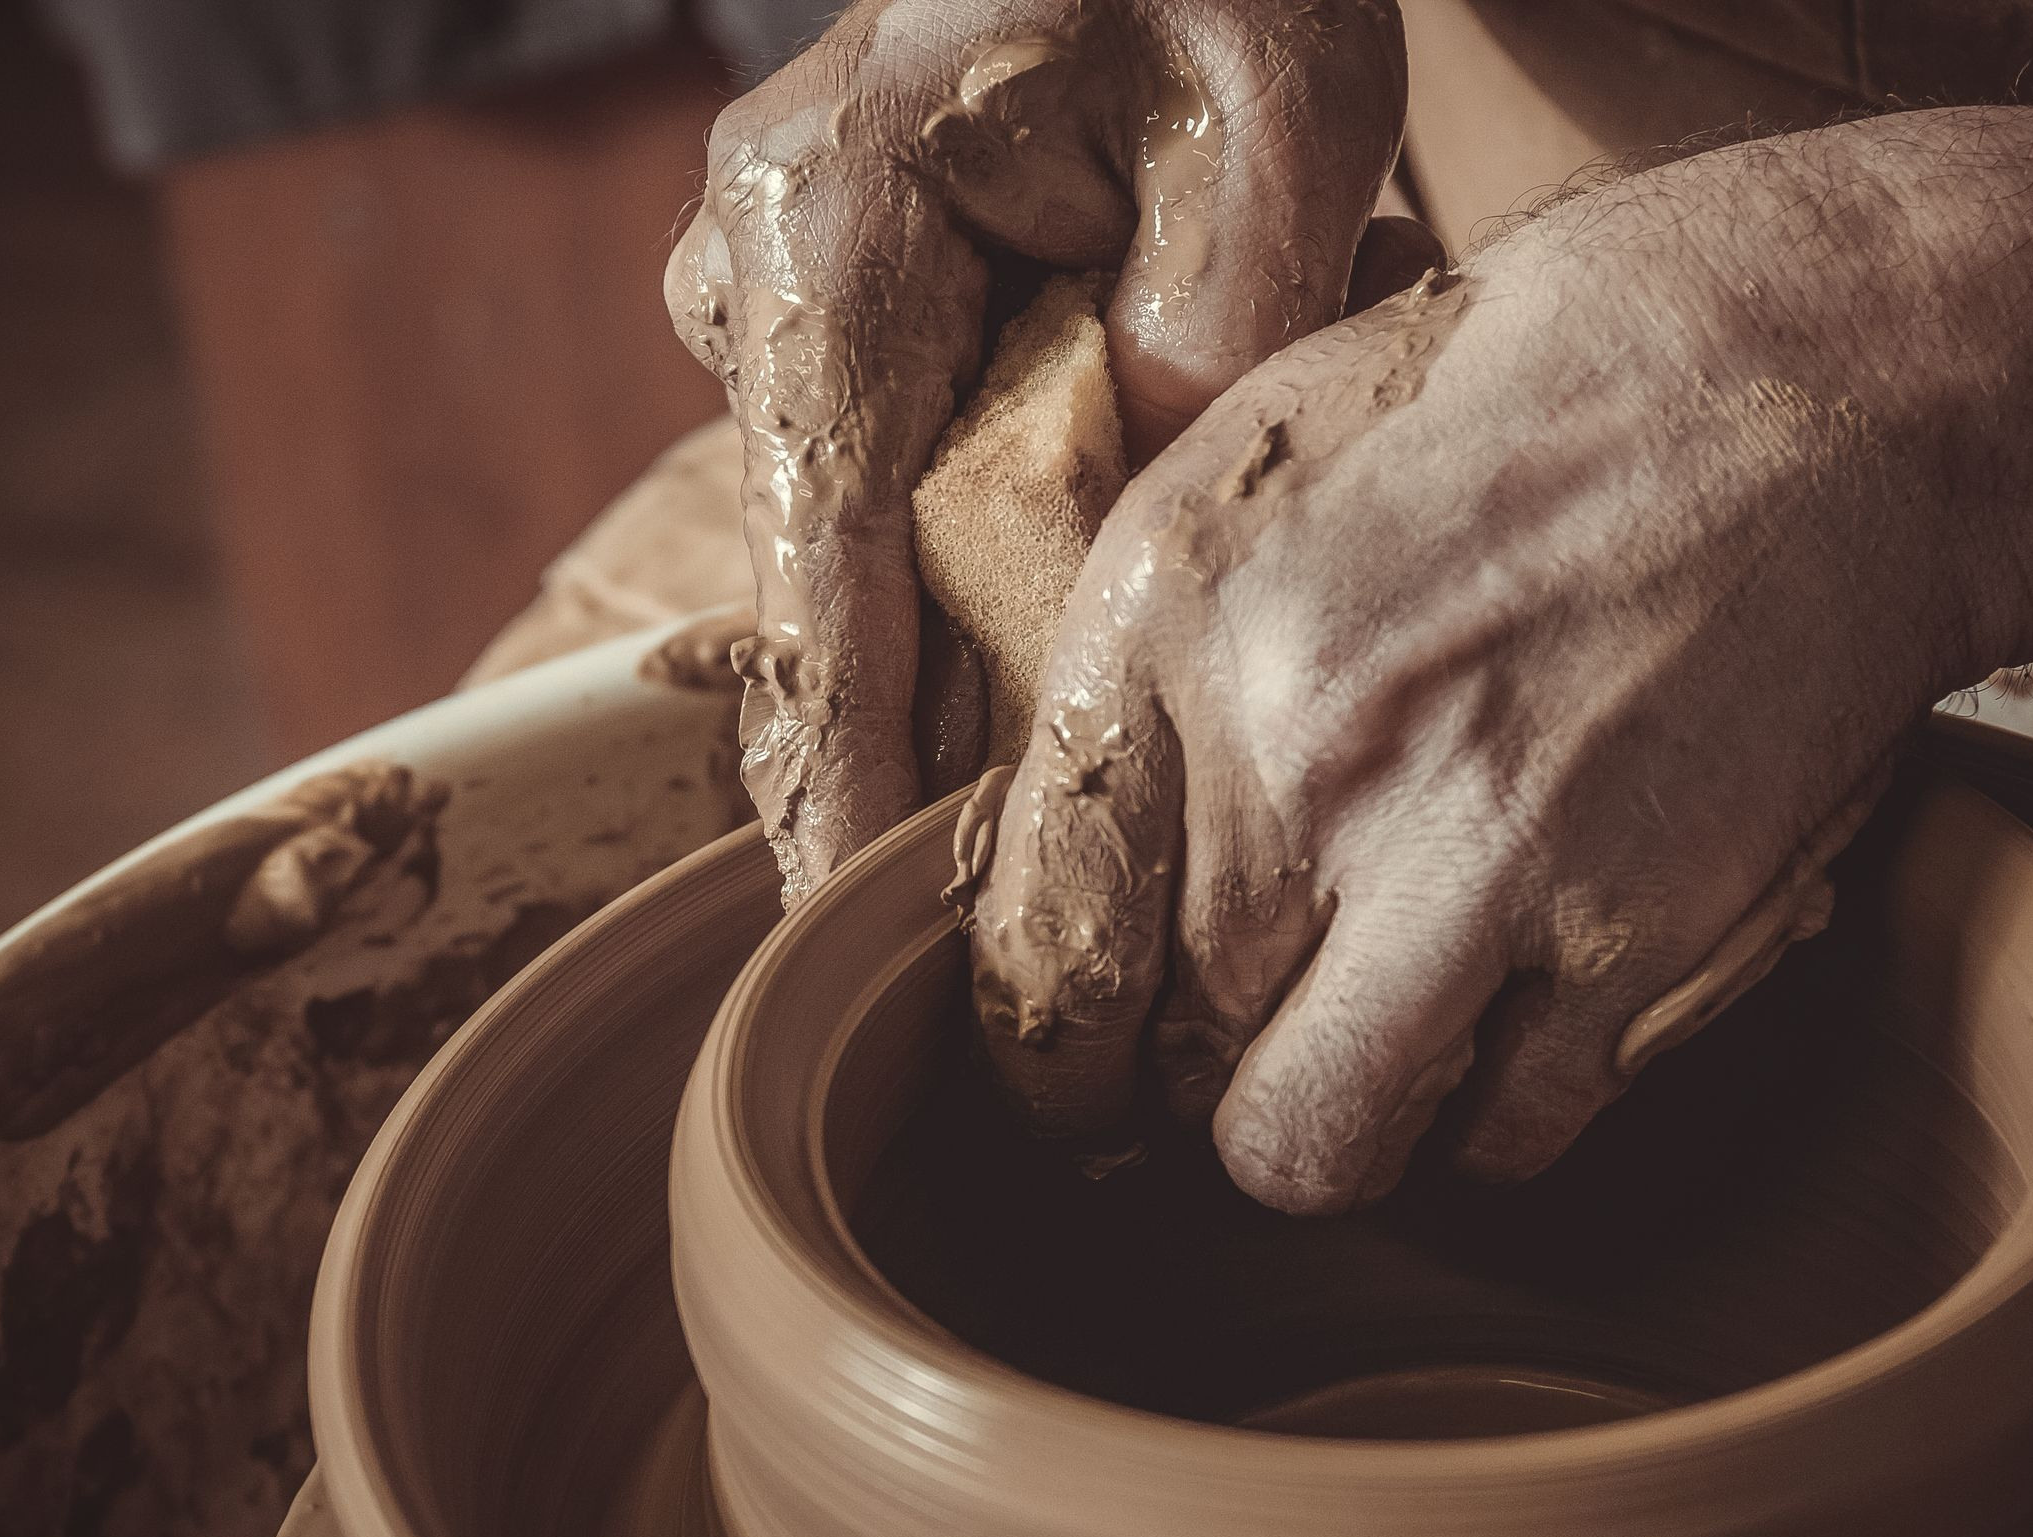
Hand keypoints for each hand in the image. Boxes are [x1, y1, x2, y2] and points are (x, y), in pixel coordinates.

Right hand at [663, 0, 1411, 903]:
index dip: (843, 760)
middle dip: (917, 739)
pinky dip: (971, 567)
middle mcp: (759, 277)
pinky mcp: (824, 318)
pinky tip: (1061, 609)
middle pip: (830, 585)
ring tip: (1079, 726)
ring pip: (858, 552)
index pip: (824, 562)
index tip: (843, 920)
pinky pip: (882, 494)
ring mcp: (774, 298)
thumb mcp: (1274, 119)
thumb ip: (1203, 333)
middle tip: (1014, 902)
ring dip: (967, 648)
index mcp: (832, 231)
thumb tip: (1118, 544)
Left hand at [962, 139, 2023, 1214]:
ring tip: (1372, 1040)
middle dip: (1193, 1071)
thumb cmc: (1535, 393)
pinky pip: (1506, 1134)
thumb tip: (1068, 835)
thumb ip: (1147, 651)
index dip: (1050, 1045)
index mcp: (1177, 616)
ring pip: (1314, 1147)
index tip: (1081, 1066)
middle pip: (1165, 1060)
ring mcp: (1471, 858)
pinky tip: (1514, 1007)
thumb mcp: (1266, 442)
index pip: (1038, 938)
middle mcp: (1302, 753)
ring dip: (1333, 1121)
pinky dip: (1496, 1108)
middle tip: (1246, 1029)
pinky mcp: (1636, 937)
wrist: (1823, 380)